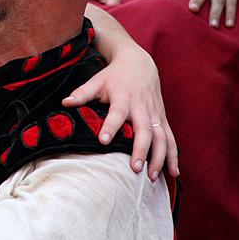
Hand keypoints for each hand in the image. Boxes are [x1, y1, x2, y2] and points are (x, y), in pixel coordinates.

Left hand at [62, 41, 178, 180]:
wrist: (139, 63)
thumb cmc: (114, 75)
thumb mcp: (97, 81)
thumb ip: (82, 93)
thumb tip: (64, 102)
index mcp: (123, 97)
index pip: (117, 113)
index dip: (110, 126)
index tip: (102, 141)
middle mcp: (142, 107)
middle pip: (144, 129)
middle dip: (141, 150)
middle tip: (134, 169)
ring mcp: (155, 114)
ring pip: (162, 137)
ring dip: (159, 157)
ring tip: (152, 177)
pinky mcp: (163, 119)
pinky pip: (172, 139)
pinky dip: (174, 155)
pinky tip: (173, 173)